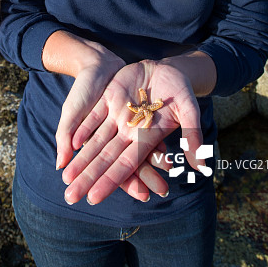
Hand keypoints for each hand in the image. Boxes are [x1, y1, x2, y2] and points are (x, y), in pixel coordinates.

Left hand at [60, 58, 204, 205]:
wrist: (167, 68)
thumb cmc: (181, 92)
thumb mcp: (189, 110)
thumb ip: (193, 135)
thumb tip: (201, 167)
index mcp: (146, 137)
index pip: (125, 164)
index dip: (109, 180)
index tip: (93, 198)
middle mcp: (128, 131)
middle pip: (104, 159)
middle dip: (88, 178)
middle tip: (70, 198)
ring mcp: (117, 115)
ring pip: (95, 141)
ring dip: (80, 159)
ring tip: (65, 178)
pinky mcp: (109, 98)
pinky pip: (92, 117)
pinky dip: (82, 129)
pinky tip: (70, 144)